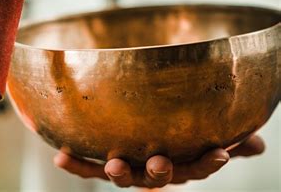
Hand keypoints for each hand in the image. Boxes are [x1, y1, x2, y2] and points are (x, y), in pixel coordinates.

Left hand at [54, 134, 264, 187]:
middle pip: (157, 178)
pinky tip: (60, 155)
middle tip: (160, 164)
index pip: (199, 168)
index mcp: (178, 165)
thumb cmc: (178, 143)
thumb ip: (228, 139)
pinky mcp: (101, 162)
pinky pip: (87, 166)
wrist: (143, 150)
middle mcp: (151, 171)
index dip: (210, 163)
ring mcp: (126, 168)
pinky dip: (75, 163)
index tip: (223, 152)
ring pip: (123, 175)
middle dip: (158, 173)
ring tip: (113, 165)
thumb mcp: (203, 140)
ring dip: (117, 172)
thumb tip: (257, 144)